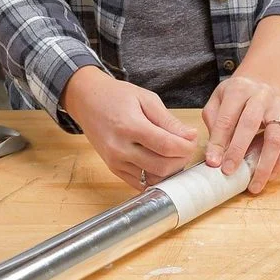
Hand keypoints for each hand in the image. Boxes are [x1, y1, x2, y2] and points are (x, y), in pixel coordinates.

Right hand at [62, 66, 197, 189]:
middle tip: (185, 147)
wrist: (87, 101)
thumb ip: (168, 121)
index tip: (192, 140)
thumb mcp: (146, 99)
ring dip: (169, 170)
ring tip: (172, 154)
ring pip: (153, 179)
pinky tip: (160, 162)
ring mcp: (115, 162)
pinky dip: (155, 177)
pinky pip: (140, 183)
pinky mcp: (114, 169)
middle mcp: (120, 148)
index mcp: (129, 126)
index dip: (186, 147)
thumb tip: (190, 137)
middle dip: (181, 159)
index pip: (166, 146)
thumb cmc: (117, 96)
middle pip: (162, 166)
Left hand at [203, 75, 279, 193]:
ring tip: (255, 184)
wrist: (262, 83)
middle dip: (238, 151)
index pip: (226, 119)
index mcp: (238, 90)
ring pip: (276, 137)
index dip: (218, 142)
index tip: (213, 163)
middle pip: (250, 125)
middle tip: (229, 172)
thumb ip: (213, 123)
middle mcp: (261, 95)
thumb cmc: (236, 98)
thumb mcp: (217, 102)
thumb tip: (214, 153)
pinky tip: (271, 175)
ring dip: (265, 164)